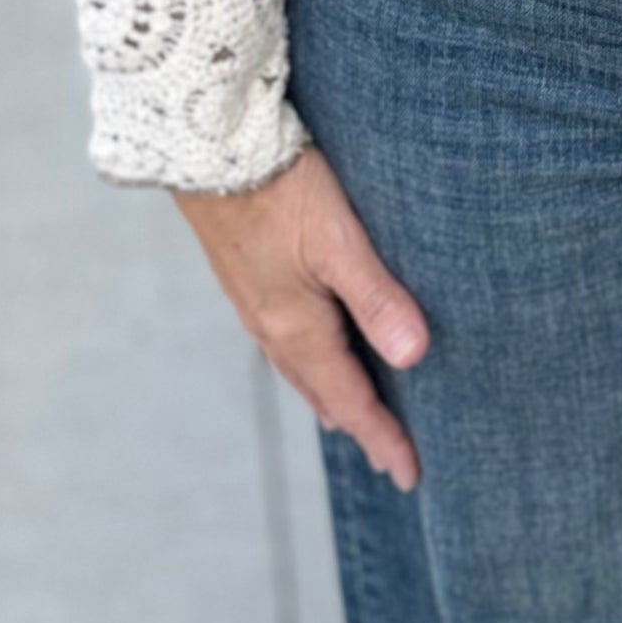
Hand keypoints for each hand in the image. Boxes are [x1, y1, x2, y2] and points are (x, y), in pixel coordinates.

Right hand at [176, 147, 429, 490]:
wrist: (207, 148)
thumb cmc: (278, 188)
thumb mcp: (338, 241)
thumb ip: (377, 298)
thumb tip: (414, 357)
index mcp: (296, 328)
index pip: (349, 398)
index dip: (382, 436)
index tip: (410, 474)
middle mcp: (271, 325)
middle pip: (323, 390)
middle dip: (358, 425)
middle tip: (389, 457)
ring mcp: (254, 302)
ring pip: (300, 367)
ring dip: (330, 395)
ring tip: (349, 417)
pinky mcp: (246, 277)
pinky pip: (283, 340)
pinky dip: (307, 363)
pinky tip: (309, 349)